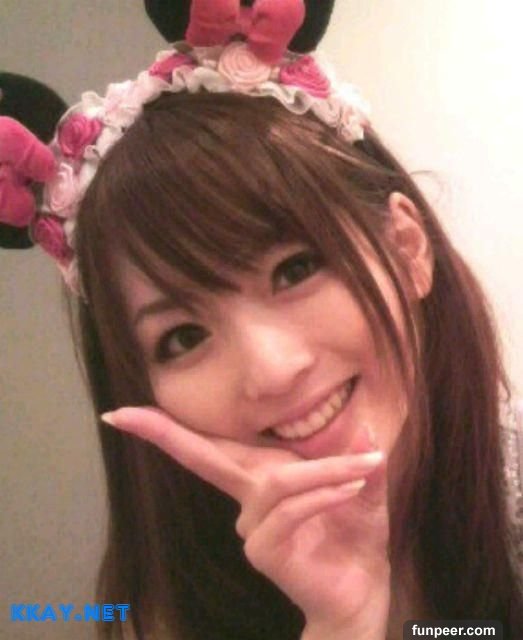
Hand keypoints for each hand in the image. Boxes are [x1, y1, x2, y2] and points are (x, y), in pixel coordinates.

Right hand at [101, 406, 390, 639]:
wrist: (363, 588)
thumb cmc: (354, 532)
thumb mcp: (361, 486)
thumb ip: (356, 456)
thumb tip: (365, 425)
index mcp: (259, 476)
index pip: (210, 447)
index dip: (167, 429)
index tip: (122, 414)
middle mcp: (247, 500)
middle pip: (202, 456)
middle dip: (163, 433)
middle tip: (120, 414)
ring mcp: (251, 527)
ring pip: (278, 481)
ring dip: (323, 471)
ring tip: (363, 467)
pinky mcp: (264, 550)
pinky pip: (291, 510)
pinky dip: (323, 494)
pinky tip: (351, 488)